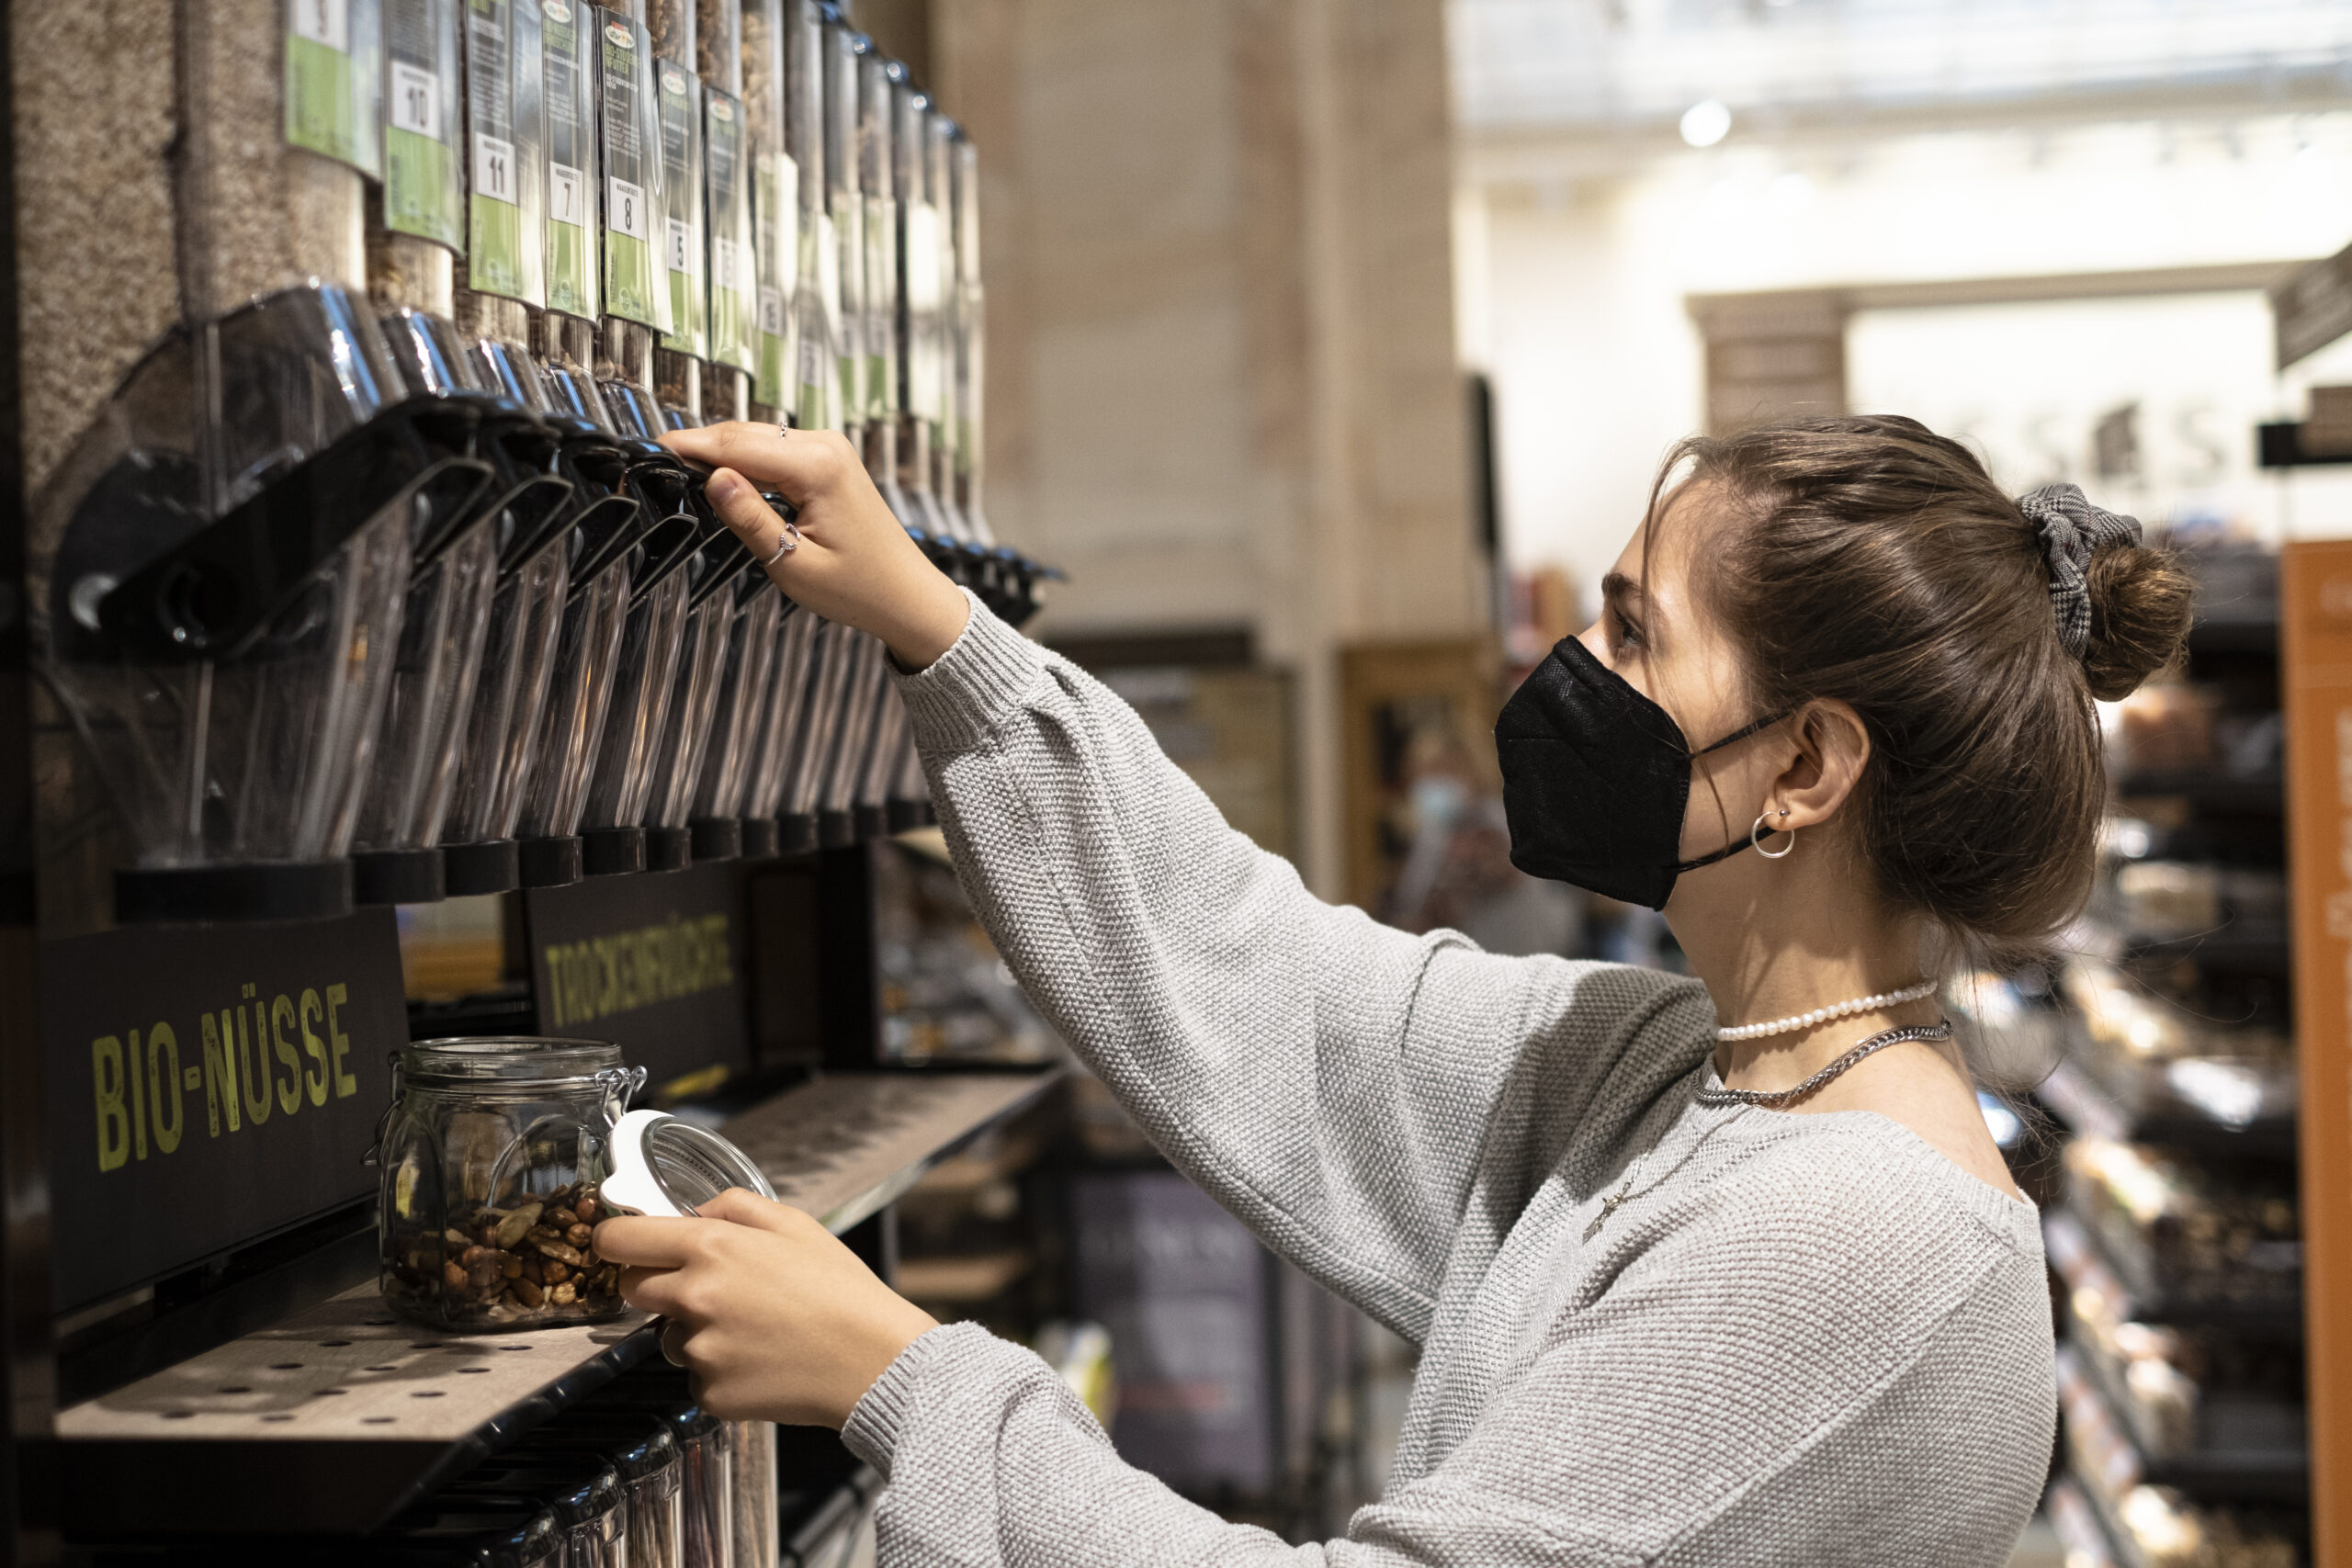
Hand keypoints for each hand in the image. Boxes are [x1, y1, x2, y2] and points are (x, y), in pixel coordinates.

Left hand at [593, 1188, 940, 1427]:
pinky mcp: (710, 1393)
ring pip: (668, 1336)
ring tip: (752, 1329)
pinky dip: (720, 1369)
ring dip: (694, 1331)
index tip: (622, 1243)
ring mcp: (699, 1351)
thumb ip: (733, 1205)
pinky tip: (761, 1359)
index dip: (613, 1239)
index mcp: (712, 1247)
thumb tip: (692, 1211)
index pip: (619, 1240)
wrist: (874, 1361)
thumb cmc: (840, 1290)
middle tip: (706, 1286)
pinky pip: (697, 1376)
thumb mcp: (795, 1224)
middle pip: (632, 1288)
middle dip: (656, 1283)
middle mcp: (694, 1298)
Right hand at [660, 422, 971, 668]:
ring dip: (719, 451)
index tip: (648, 450)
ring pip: (755, 437)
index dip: (687, 447)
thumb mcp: (794, 564)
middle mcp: (825, 446)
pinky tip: (721, 477)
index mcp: (817, 467)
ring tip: (678, 469)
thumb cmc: (860, 589)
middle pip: (741, 434)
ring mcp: (829, 449)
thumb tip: (712, 479)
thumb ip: (750, 519)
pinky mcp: (829, 460)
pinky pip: (774, 449)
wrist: (907, 596)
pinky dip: (744, 458)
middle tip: (654, 462)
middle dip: (698, 446)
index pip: (733, 445)